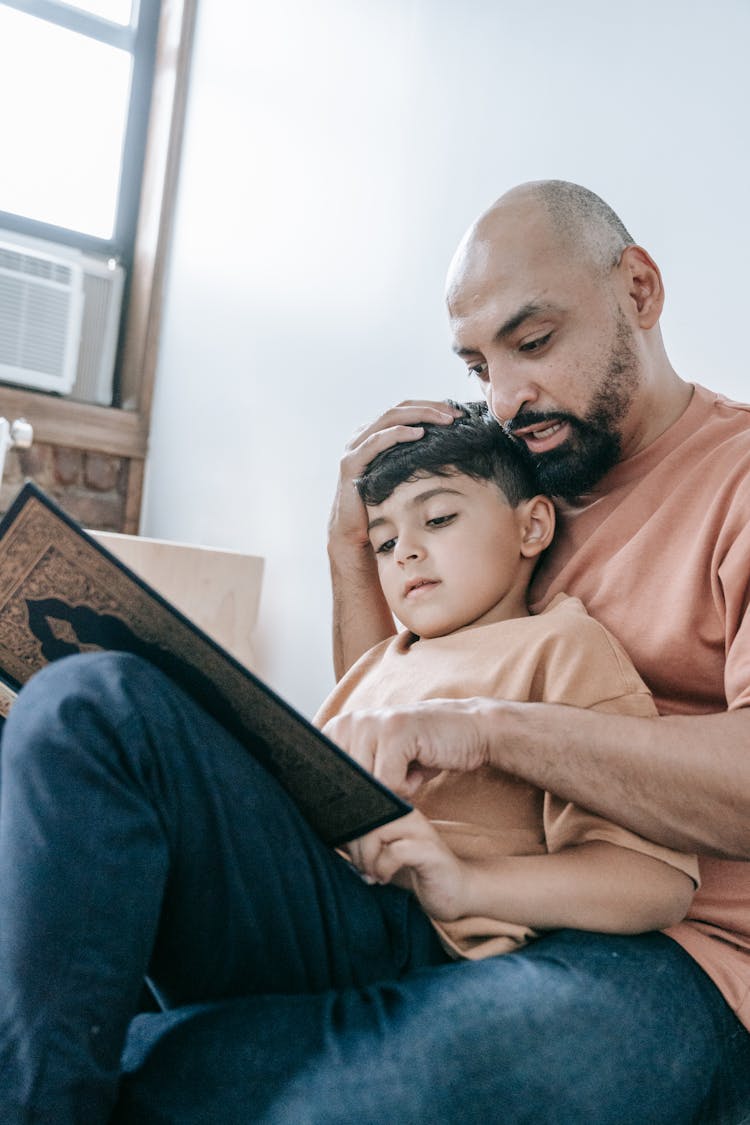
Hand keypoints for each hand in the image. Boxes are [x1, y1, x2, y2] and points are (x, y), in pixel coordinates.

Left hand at [323, 697, 493, 797]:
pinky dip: (408, 786)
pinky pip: (389, 782)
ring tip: (409, 771)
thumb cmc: (420, 754)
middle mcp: (346, 722)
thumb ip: (352, 782)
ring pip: (367, 786)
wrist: (467, 730)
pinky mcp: (394, 730)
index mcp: (335, 730)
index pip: (318, 781)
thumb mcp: (378, 767)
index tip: (367, 799)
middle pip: (344, 788)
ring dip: (393, 791)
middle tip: (396, 779)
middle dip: (372, 798)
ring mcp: (369, 722)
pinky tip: (420, 767)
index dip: (342, 802)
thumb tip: (325, 818)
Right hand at [327, 400, 461, 551]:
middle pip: (399, 408)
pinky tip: (419, 433)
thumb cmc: (381, 507)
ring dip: (420, 415)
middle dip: (430, 407)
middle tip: (456, 414)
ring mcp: (354, 447)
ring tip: (445, 421)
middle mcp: (361, 435)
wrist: (354, 534)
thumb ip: (414, 458)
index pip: (404, 409)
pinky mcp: (351, 463)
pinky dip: (398, 433)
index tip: (458, 414)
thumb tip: (448, 449)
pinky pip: (376, 441)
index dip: (431, 406)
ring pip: (389, 418)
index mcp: (373, 435)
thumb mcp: (402, 476)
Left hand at [348, 809, 470, 920]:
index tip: (342, 848)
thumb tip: (326, 831)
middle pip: (364, 818)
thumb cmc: (410, 871)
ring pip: (376, 832)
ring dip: (367, 858)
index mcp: (394, 808)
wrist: (450, 891)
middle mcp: (407, 813)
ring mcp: (420, 830)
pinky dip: (383, 868)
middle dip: (354, 848)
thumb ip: (358, 839)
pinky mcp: (429, 851)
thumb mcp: (379, 852)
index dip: (344, 827)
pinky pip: (395, 852)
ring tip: (371, 874)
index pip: (358, 804)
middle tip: (360, 869)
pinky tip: (384, 878)